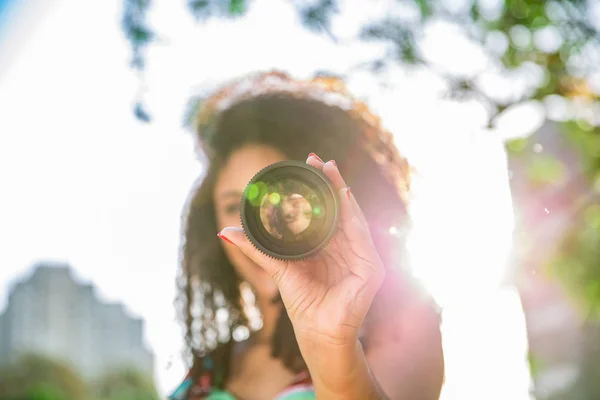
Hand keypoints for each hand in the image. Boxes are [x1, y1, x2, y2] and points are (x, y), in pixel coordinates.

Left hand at [217, 154, 385, 348]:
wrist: (317, 332)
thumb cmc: (302, 301)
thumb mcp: (276, 267)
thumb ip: (255, 248)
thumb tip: (224, 230)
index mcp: (329, 244)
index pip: (327, 209)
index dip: (319, 187)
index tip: (308, 163)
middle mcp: (347, 245)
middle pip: (341, 207)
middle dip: (331, 181)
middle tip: (318, 159)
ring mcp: (361, 255)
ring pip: (353, 215)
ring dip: (342, 191)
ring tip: (330, 169)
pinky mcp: (370, 267)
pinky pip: (362, 236)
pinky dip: (354, 215)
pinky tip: (345, 195)